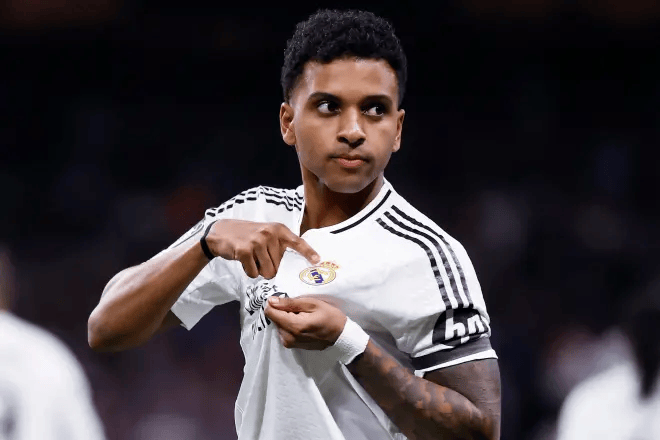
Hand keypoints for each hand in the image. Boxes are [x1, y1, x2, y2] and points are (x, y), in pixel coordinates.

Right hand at [205, 220, 319, 278]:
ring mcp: (257, 241)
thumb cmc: (248, 236)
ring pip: (268, 272)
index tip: (317, 261)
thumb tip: (292, 265)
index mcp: (278, 229)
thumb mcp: (267, 234)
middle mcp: (269, 233)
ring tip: (253, 259)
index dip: (308, 252)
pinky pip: (254, 273)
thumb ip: (279, 245)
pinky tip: (244, 261)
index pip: (297, 242)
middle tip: (260, 258)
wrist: (221, 232)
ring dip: (260, 271)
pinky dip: (249, 272)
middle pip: (279, 266)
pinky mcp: (244, 250)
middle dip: (270, 268)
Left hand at [265, 296, 346, 349]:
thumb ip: (290, 303)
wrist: (341, 335)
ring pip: (278, 325)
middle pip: (274, 319)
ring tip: (303, 316)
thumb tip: (271, 301)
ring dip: (286, 318)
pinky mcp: (292, 346)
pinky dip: (289, 325)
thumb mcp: (312, 304)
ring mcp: (290, 343)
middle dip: (283, 311)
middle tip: (300, 309)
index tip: (286, 300)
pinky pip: (284, 331)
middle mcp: (288, 337)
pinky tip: (302, 323)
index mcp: (293, 326)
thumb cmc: (330, 316)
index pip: (270, 312)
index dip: (275, 304)